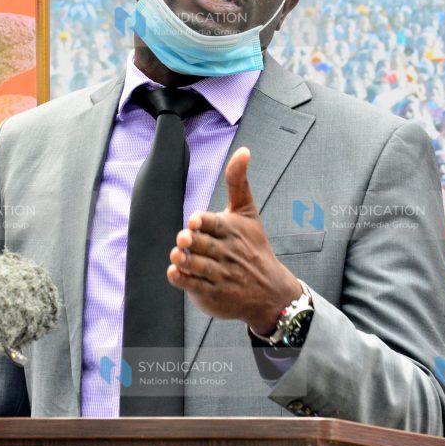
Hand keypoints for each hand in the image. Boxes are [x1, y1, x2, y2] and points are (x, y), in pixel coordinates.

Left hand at [167, 147, 301, 334]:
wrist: (270, 292)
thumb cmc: (253, 247)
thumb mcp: (248, 213)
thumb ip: (238, 182)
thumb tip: (243, 150)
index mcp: (233, 231)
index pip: (215, 224)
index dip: (202, 222)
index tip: (194, 221)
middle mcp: (226, 254)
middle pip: (204, 246)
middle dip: (192, 243)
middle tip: (184, 239)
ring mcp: (220, 276)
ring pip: (198, 266)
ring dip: (185, 261)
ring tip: (177, 256)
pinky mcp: (212, 295)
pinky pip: (194, 287)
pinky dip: (182, 280)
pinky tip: (174, 273)